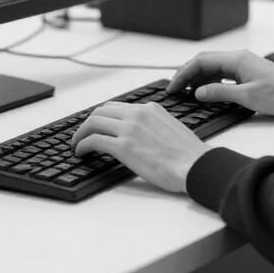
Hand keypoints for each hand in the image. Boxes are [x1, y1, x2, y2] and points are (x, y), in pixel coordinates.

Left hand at [71, 101, 208, 192]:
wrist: (195, 166)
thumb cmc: (188, 155)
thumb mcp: (171, 128)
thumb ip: (153, 125)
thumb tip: (141, 135)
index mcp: (150, 109)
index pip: (117, 107)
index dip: (102, 117)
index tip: (96, 126)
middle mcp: (138, 114)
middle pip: (101, 111)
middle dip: (88, 123)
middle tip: (82, 135)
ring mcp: (130, 129)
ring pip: (93, 122)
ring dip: (80, 133)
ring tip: (77, 144)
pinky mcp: (124, 147)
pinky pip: (93, 140)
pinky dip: (82, 145)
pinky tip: (81, 152)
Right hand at [167, 50, 273, 115]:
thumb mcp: (247, 97)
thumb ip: (220, 93)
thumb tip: (198, 92)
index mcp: (236, 59)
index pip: (200, 62)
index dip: (183, 74)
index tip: (173, 87)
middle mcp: (238, 58)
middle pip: (204, 62)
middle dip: (186, 75)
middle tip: (174, 90)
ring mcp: (243, 64)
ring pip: (212, 68)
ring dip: (197, 78)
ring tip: (186, 93)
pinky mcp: (247, 72)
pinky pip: (222, 73)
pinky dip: (210, 81)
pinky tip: (206, 92)